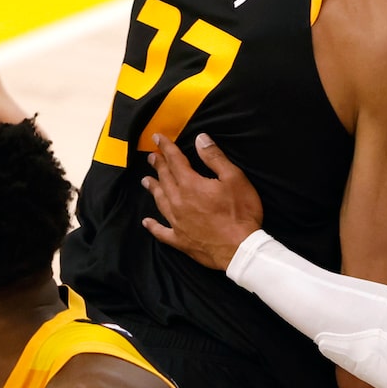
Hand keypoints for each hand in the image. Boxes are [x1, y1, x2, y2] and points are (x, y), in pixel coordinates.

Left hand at [139, 132, 264, 269]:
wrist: (239, 249)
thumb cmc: (240, 213)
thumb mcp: (234, 178)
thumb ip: (214, 157)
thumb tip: (200, 139)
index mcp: (191, 185)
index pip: (174, 161)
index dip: (166, 147)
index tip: (157, 137)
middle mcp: (178, 202)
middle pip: (164, 179)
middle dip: (158, 165)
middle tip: (151, 157)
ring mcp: (177, 222)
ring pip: (160, 201)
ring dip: (153, 189)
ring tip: (146, 181)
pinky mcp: (180, 240)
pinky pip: (161, 232)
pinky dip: (153, 226)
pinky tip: (146, 222)